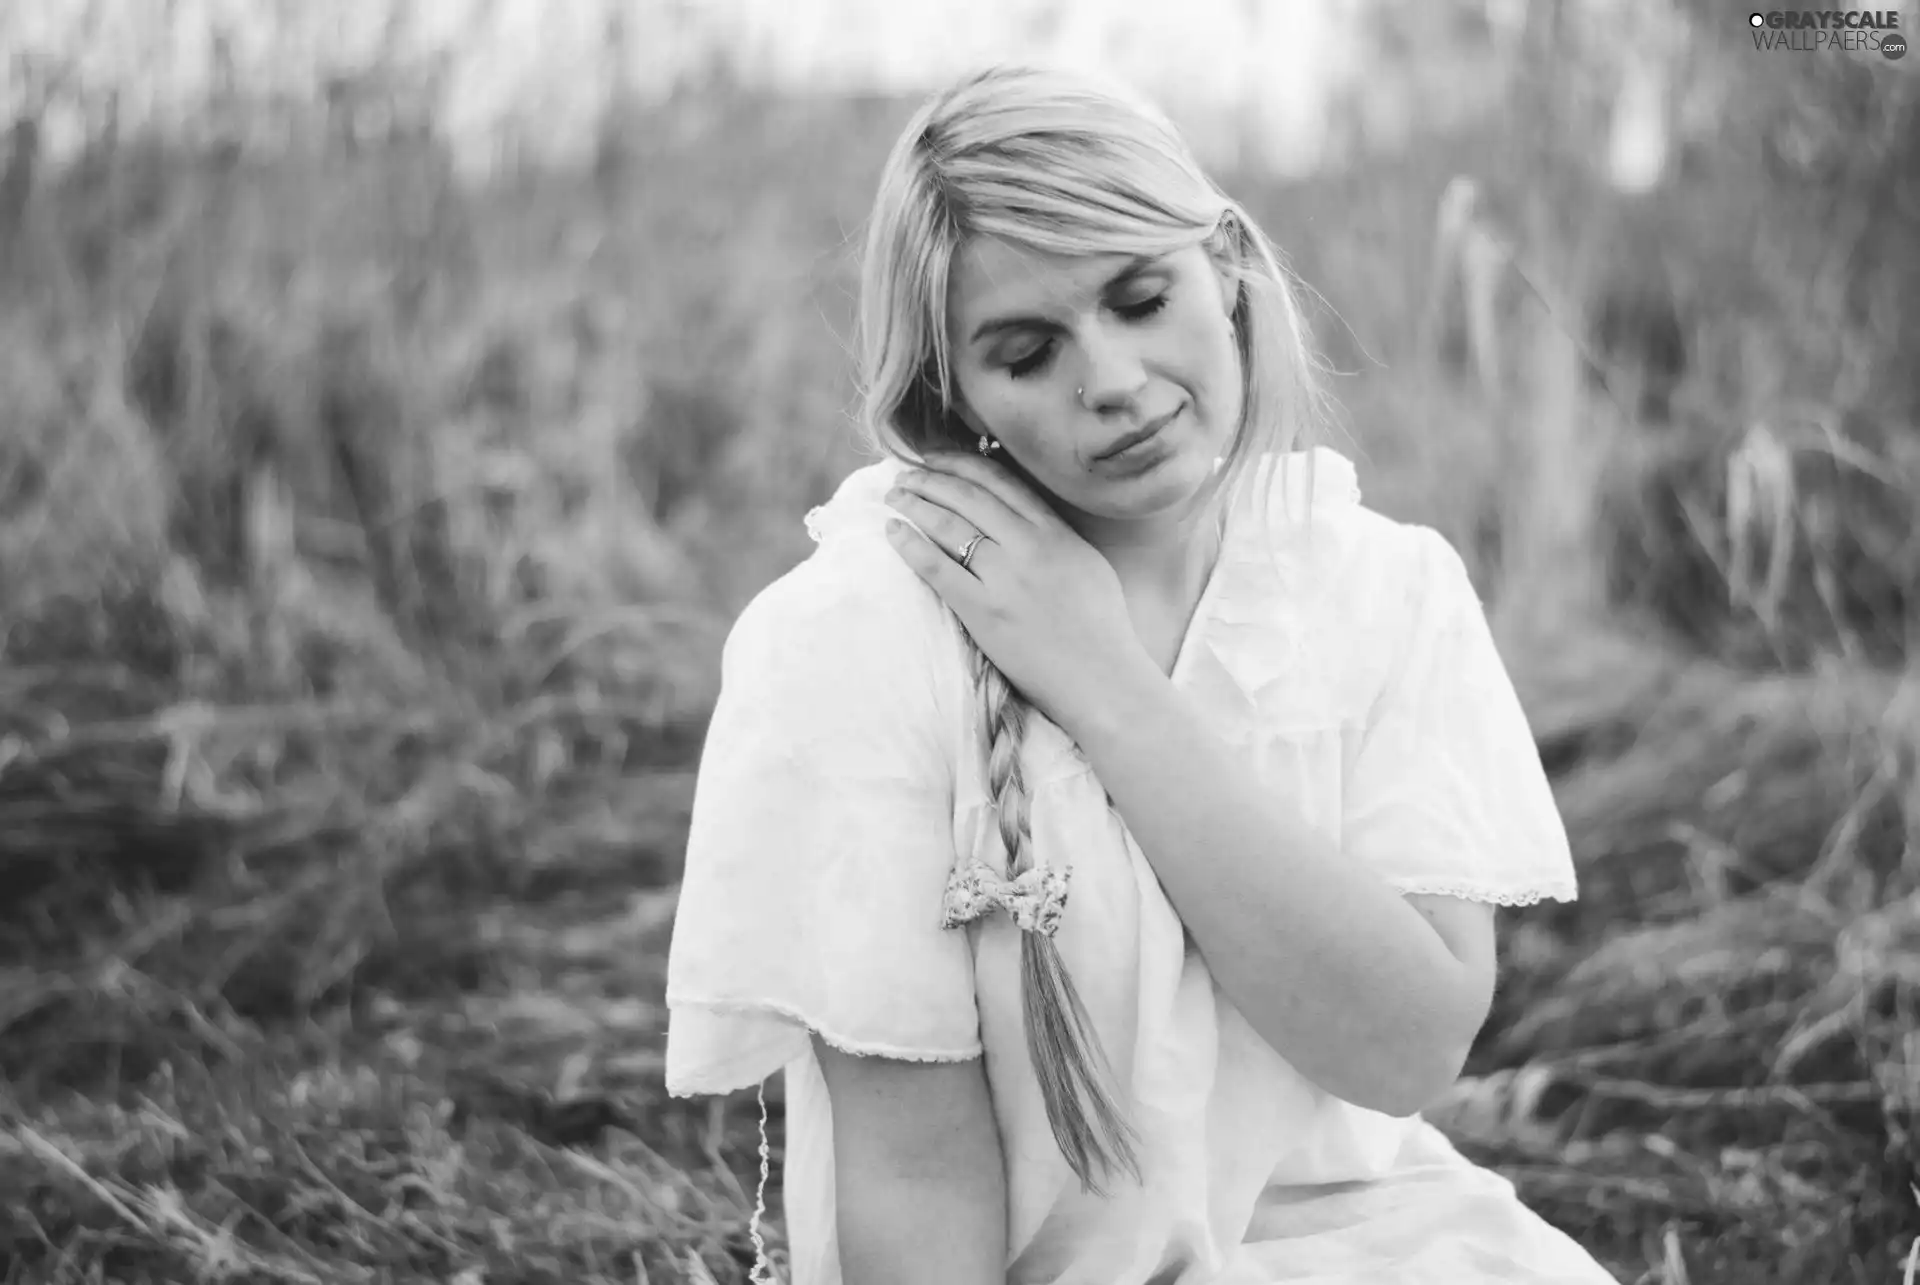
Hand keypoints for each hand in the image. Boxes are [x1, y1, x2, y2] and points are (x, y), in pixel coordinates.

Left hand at [882, 451, 1147, 735]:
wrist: (1103, 679)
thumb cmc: (1102, 629)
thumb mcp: (1087, 564)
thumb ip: (1056, 535)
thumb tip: (1026, 518)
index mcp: (1056, 532)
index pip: (1002, 482)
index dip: (963, 464)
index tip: (938, 459)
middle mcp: (1029, 546)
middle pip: (969, 496)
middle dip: (931, 478)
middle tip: (906, 475)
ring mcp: (1005, 578)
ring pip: (950, 524)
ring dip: (916, 504)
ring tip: (895, 496)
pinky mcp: (985, 612)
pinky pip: (938, 569)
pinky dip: (911, 545)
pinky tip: (893, 532)